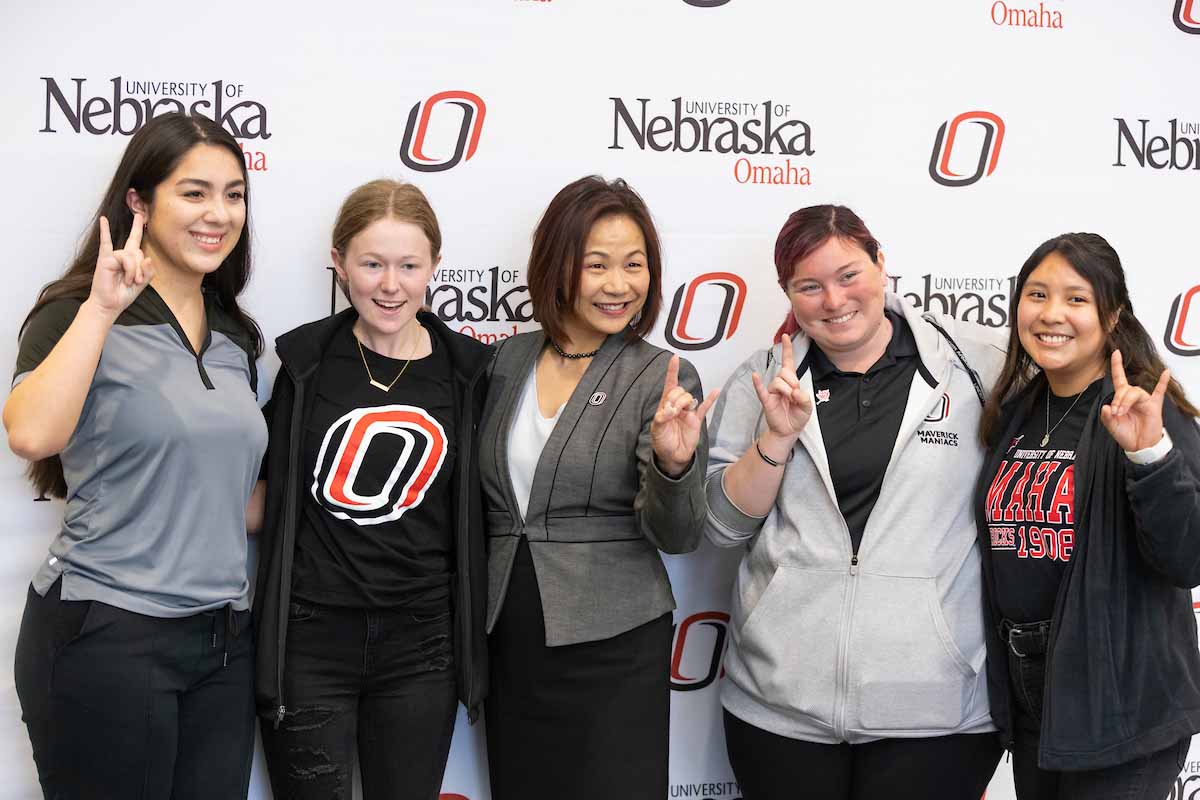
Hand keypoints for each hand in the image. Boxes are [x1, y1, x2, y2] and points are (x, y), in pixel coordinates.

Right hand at [87, 214, 153, 317]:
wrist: (110, 305)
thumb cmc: (123, 294)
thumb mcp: (143, 283)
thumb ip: (148, 271)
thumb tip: (146, 257)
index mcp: (131, 259)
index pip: (135, 240)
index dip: (137, 228)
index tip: (140, 215)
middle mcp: (122, 254)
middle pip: (138, 252)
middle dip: (141, 269)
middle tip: (136, 282)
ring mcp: (113, 256)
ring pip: (130, 256)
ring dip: (133, 271)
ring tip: (129, 281)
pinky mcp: (105, 259)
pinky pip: (106, 243)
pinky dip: (105, 231)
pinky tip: (104, 220)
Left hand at [650, 355, 719, 476]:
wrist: (673, 456)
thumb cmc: (662, 441)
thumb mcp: (656, 429)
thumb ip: (662, 417)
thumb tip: (671, 410)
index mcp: (665, 405)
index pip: (669, 385)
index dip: (672, 371)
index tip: (675, 358)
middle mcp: (677, 405)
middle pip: (679, 391)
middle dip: (676, 397)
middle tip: (672, 411)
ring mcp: (687, 412)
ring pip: (689, 397)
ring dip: (684, 402)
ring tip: (680, 413)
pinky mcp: (696, 420)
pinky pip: (705, 407)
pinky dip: (711, 399)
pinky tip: (716, 391)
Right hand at [752, 334, 812, 439]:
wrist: (789, 431)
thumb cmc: (797, 416)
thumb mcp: (807, 407)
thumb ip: (804, 398)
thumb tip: (794, 393)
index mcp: (791, 382)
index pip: (788, 362)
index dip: (787, 349)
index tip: (786, 336)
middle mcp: (780, 383)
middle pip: (784, 372)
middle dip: (793, 382)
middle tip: (795, 396)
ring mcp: (772, 391)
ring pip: (778, 382)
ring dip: (786, 391)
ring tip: (789, 401)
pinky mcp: (766, 400)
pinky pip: (761, 390)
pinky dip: (758, 383)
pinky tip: (755, 376)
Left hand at [1100, 349, 1169, 451]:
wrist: (1140, 446)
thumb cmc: (1126, 434)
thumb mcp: (1111, 426)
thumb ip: (1106, 417)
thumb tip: (1106, 407)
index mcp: (1122, 399)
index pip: (1119, 379)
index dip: (1116, 366)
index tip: (1115, 353)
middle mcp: (1133, 397)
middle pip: (1125, 389)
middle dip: (1117, 399)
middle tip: (1115, 412)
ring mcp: (1145, 400)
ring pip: (1135, 392)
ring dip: (1126, 401)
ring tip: (1121, 412)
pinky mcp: (1154, 406)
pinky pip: (1159, 392)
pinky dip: (1162, 382)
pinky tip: (1165, 373)